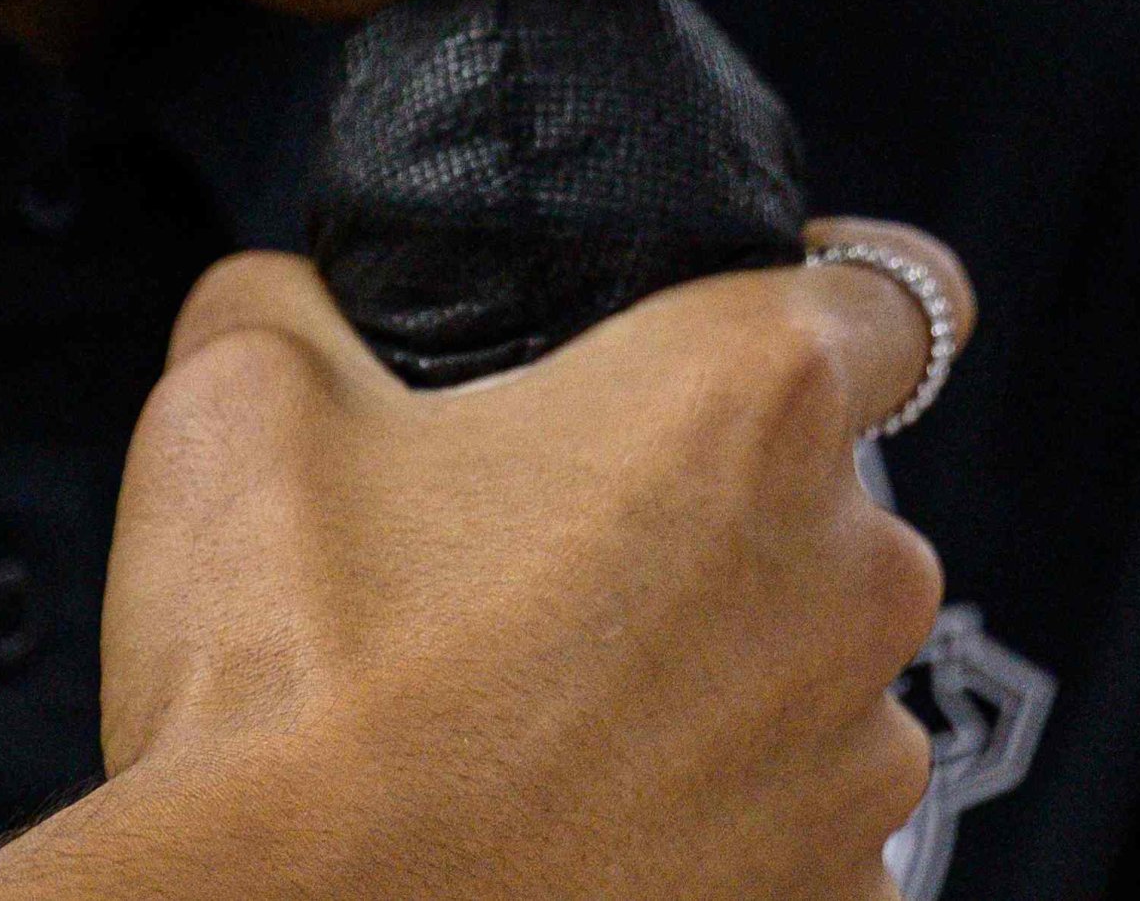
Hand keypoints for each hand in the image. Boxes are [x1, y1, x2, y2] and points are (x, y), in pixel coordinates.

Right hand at [0, 219, 971, 900]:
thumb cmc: (279, 691)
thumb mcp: (243, 401)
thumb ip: (320, 303)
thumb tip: (321, 302)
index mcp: (753, 406)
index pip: (896, 301)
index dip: (813, 305)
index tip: (735, 353)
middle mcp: (856, 579)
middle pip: (826, 510)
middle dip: (711, 528)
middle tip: (544, 578)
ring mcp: (861, 767)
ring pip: (808, 681)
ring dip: (712, 691)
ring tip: (541, 735)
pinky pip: (797, 833)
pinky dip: (712, 833)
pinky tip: (578, 837)